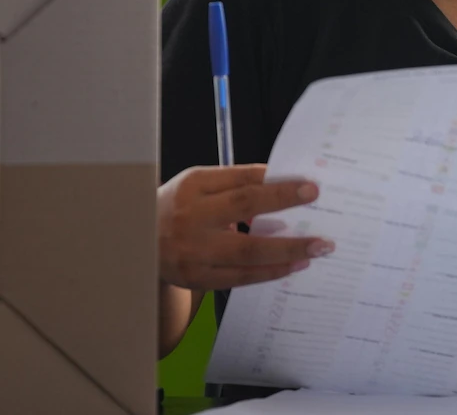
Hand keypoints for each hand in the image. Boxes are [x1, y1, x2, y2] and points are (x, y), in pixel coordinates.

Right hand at [159, 164, 332, 290]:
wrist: (138, 243)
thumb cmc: (178, 209)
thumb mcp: (197, 186)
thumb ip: (233, 184)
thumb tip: (282, 185)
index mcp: (193, 186)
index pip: (241, 179)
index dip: (275, 181)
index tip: (309, 185)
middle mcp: (191, 216)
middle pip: (244, 206)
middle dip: (284, 203)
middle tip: (317, 203)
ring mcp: (193, 250)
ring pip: (247, 250)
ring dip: (286, 249)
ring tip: (316, 247)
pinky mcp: (197, 278)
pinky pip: (240, 276)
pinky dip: (269, 272)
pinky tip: (292, 266)